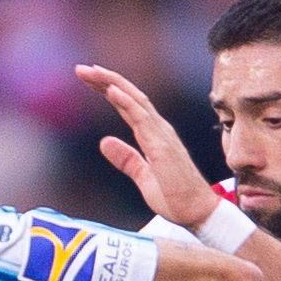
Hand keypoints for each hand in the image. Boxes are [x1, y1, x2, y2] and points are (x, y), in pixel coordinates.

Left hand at [75, 63, 218, 231]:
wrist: (197, 212)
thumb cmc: (175, 197)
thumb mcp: (143, 177)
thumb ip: (126, 159)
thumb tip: (104, 142)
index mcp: (153, 135)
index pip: (128, 106)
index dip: (109, 90)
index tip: (89, 79)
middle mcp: (158, 129)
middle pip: (130, 96)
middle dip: (106, 79)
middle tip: (82, 69)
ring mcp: (161, 135)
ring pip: (135, 101)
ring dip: (113, 84)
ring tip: (92, 72)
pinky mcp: (162, 146)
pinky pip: (142, 118)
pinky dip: (126, 102)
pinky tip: (111, 90)